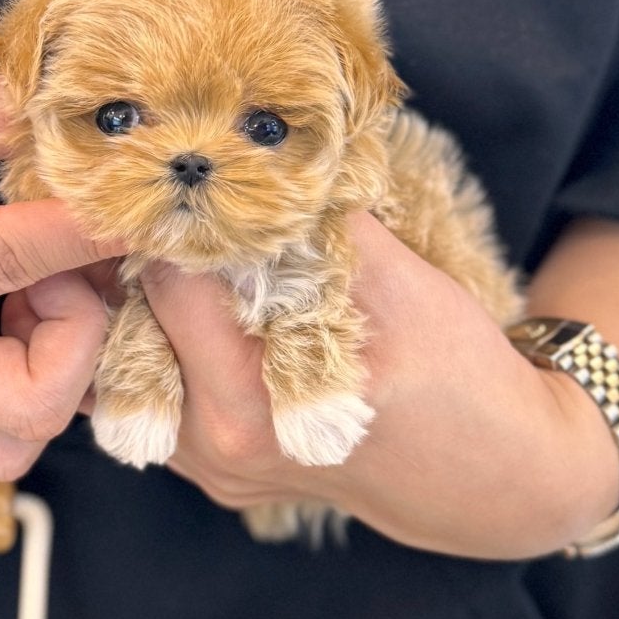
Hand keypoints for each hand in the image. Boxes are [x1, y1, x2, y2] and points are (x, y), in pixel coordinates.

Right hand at [0, 46, 117, 479]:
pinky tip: (32, 286)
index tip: (130, 196)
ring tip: (48, 279)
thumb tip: (79, 121)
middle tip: (68, 262)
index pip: (6, 262)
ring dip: (61, 367)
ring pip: (15, 434)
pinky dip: (39, 364)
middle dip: (79, 339)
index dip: (83, 224)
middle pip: (28, 412)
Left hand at [139, 213, 618, 558]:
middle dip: (148, 251)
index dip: (178, 217)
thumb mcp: (399, 281)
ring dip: (144, 295)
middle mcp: (214, 446)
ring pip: (127, 357)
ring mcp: (206, 466)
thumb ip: (318, 221)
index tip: (188, 172)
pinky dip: (160, 333)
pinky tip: (188, 293)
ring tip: (170, 240)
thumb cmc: (456, 373)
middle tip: (160, 195)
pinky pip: (150, 387)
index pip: (170, 282)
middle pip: (132, 320)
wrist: (491, 470)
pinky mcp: (208, 466)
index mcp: (251, 405)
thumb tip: (261, 149)